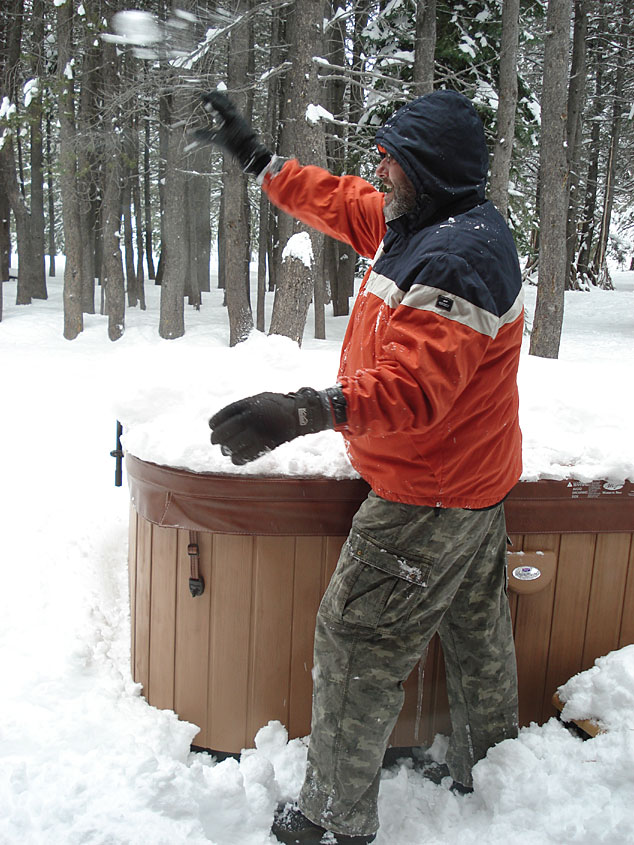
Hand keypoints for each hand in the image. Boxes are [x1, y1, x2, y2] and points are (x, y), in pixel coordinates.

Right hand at [192, 90, 271, 176]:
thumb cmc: (235, 144)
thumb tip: (191, 133)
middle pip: (225, 101)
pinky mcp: (242, 124)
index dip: (208, 99)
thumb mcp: (218, 140)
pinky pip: (233, 113)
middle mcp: (235, 115)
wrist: (251, 152)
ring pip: (230, 107)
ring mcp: (239, 119)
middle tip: (210, 93)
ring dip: (223, 103)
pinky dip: (226, 111)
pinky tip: (224, 115)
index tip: (201, 96)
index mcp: (229, 115)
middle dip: (217, 96)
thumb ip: (205, 135)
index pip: (216, 103)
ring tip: (217, 101)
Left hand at [209, 387, 343, 464]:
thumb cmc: (275, 406)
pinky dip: (237, 459)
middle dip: (216, 438)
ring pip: (232, 446)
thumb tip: (220, 422)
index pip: (223, 415)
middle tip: (214, 441)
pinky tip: (235, 458)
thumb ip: (241, 408)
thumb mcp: (258, 399)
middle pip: (225, 432)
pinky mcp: (265, 445)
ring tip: (226, 449)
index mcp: (248, 405)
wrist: (299, 414)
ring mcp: (258, 432)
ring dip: (226, 449)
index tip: (211, 427)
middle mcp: (251, 418)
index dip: (214, 423)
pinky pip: (245, 456)